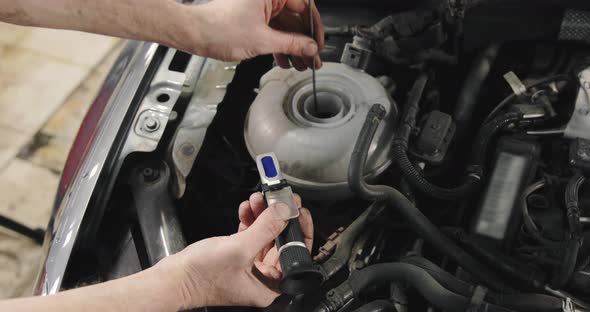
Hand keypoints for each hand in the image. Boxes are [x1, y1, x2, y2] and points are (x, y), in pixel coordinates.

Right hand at [157, 192, 313, 308]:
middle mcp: (262, 278)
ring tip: (258, 199)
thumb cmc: (201, 276)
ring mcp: (249, 267)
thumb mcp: (240, 248)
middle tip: (280, 198)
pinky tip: (247, 208)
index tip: (298, 210)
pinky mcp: (236, 257)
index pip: (295, 255)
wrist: (172, 279)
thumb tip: (286, 211)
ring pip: (265, 236)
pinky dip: (250, 221)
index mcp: (270, 286)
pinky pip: (250, 236)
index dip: (299, 230)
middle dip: (278, 217)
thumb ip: (266, 228)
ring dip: (263, 215)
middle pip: (281, 242)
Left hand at [181, 0, 323, 69]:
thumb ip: (291, 44)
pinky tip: (285, 60)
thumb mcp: (262, 40)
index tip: (318, 44)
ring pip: (285, 27)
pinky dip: (280, 46)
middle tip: (312, 60)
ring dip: (293, 47)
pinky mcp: (253, 18)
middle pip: (295, 19)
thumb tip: (310, 47)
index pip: (304, 6)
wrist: (194, 34)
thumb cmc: (218, 29)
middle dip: (304, 42)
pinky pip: (273, 31)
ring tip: (300, 64)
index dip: (314, 28)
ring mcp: (259, 7)